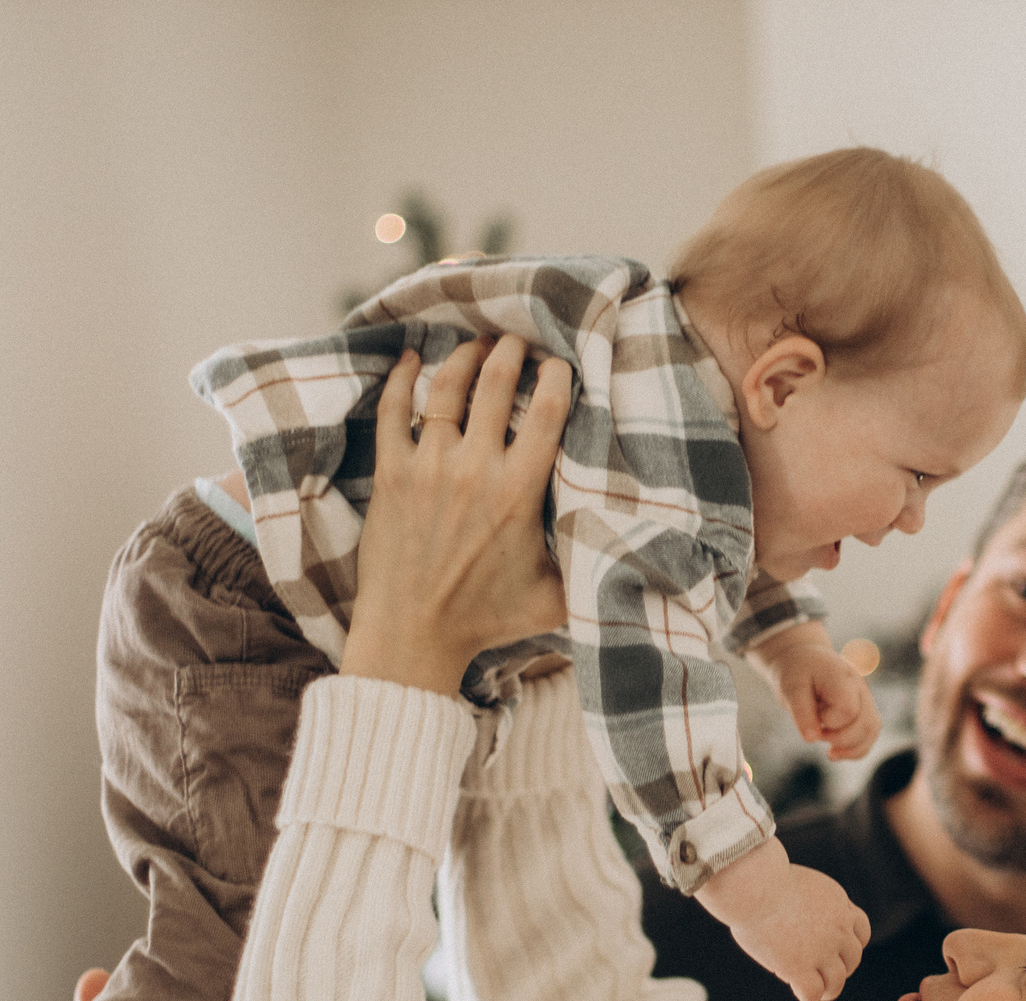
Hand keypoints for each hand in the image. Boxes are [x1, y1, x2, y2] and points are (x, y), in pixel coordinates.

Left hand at [342, 336, 574, 693]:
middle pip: (496, 385)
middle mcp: (475, 471)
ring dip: (463, 356)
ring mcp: (428, 468)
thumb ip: (588, 567)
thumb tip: (635, 553)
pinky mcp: (391, 475)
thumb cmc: (486, 621)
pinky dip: (402, 378)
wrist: (414, 636)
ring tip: (475, 344)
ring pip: (446, 388)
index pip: (548, 413)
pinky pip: (394, 411)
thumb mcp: (554, 598)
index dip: (558, 377)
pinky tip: (412, 359)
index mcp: (519, 494)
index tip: (561, 363)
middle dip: (510, 351)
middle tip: (516, 339)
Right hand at [695, 839, 869, 1000]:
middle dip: (841, 967)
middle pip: (853, 958)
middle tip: (823, 971)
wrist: (755, 885)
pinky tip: (796, 988)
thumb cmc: (764, 879)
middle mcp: (838, 930)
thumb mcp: (801, 885)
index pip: (861, 931)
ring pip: (837, 982)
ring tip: (819, 991)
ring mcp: (821, 950)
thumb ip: (809, 903)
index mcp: (839, 905)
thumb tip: (800, 919)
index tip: (835, 949)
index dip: (850, 944)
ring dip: (828, 989)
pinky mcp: (800, 967)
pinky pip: (814, 993)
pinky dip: (809, 995)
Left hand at [755, 628, 883, 760]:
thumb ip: (801, 712)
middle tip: (818, 734)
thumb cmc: (796, 671)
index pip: (848, 709)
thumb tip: (811, 739)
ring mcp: (864, 697)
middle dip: (841, 739)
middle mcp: (859, 687)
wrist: (804, 657)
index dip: (830, 722)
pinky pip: (869, 734)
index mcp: (842, 677)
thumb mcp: (791, 688)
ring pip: (872, 730)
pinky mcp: (862, 709)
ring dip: (851, 748)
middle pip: (867, 723)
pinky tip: (836, 752)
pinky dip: (856, 749)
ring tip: (830, 752)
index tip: (813, 717)